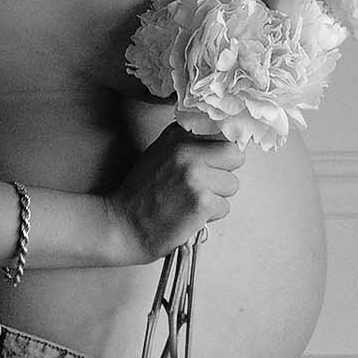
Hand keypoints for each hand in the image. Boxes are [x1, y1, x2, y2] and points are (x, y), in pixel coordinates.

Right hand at [105, 122, 244, 264]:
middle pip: (234, 155)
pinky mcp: (202, 202)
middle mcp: (187, 151)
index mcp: (177, 136)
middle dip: (225, 171)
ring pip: (232, 184)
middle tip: (206, 185)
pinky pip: (225, 207)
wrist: (123, 225)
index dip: (220, 149)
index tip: (214, 160)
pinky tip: (190, 215)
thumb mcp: (160, 154)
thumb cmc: (140, 194)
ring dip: (218, 197)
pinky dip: (211, 216)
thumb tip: (220, 142)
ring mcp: (196, 176)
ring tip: (192, 202)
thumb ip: (187, 145)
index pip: (220, 132)